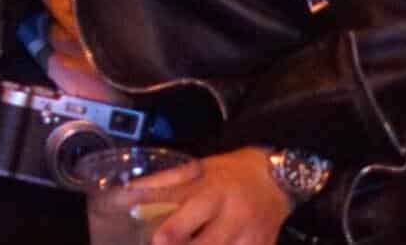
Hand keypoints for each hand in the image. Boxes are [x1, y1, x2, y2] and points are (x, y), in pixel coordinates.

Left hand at [142, 148, 292, 244]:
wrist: (276, 179)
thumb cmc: (228, 173)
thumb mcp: (197, 168)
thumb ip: (164, 182)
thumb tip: (129, 191)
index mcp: (214, 192)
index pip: (190, 213)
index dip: (173, 230)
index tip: (156, 239)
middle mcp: (234, 215)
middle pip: (209, 242)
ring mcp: (252, 236)